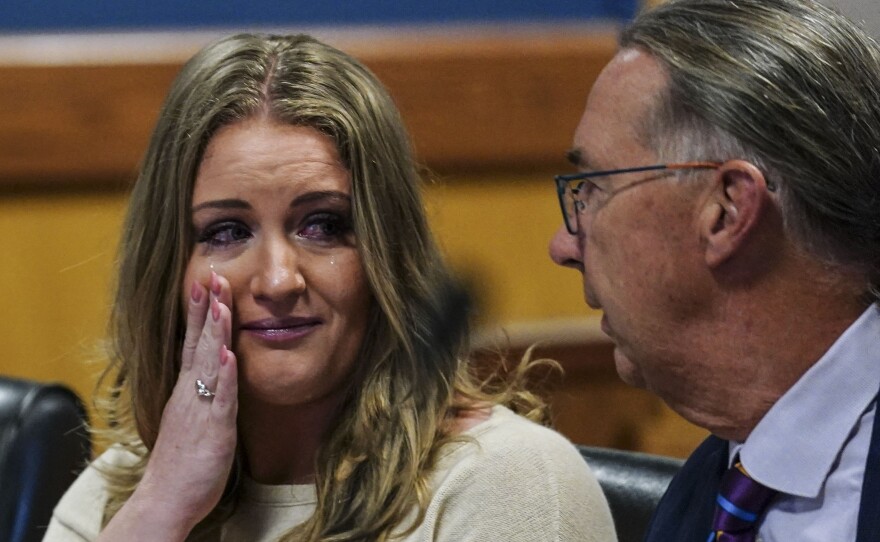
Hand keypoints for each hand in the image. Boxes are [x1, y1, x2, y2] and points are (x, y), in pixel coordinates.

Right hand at [100, 272, 237, 540]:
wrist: (165, 498)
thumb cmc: (182, 461)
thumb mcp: (192, 416)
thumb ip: (202, 391)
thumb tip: (215, 367)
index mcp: (187, 388)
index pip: (193, 341)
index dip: (199, 311)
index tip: (205, 282)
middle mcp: (191, 392)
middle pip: (199, 342)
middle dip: (207, 308)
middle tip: (213, 274)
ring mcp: (201, 409)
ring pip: (209, 363)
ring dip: (215, 333)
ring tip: (221, 303)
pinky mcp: (213, 430)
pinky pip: (220, 399)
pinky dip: (224, 377)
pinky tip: (230, 356)